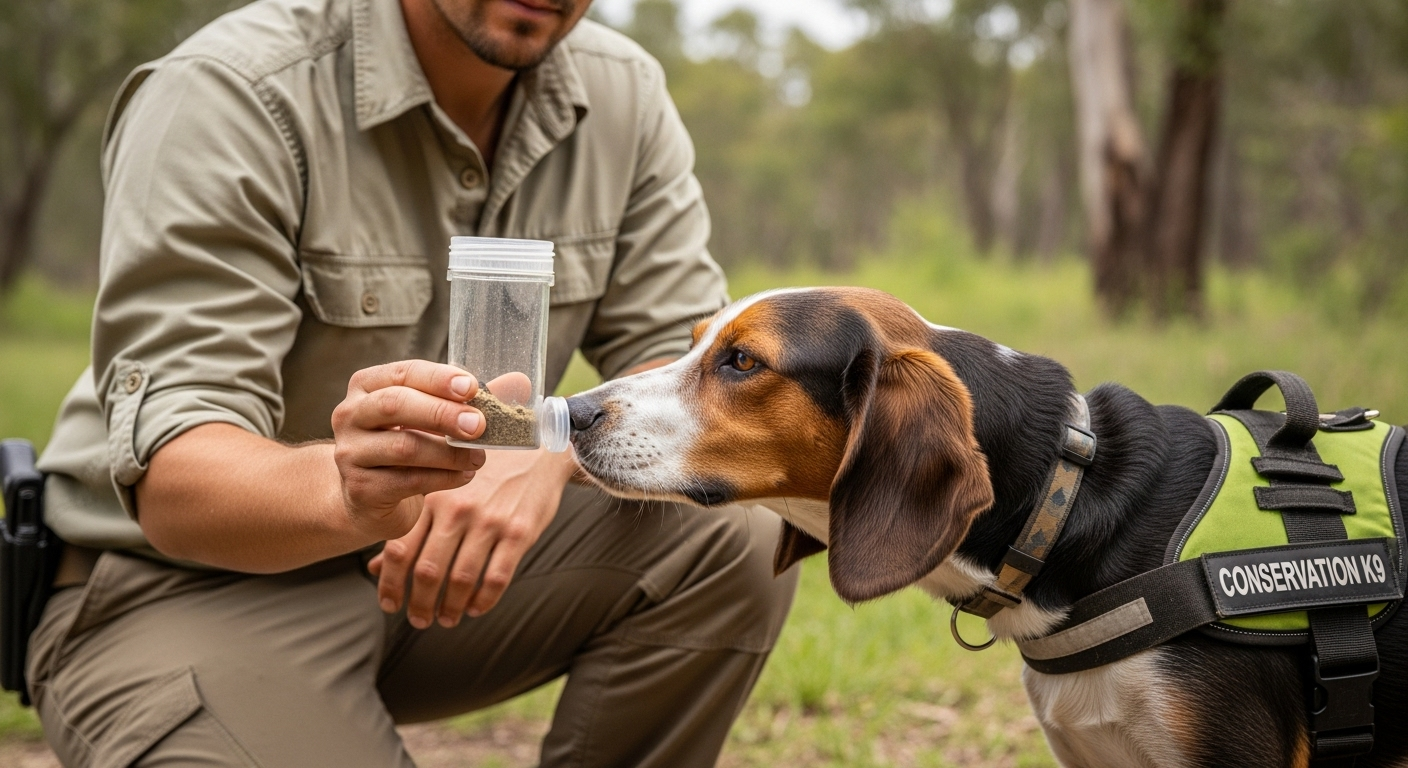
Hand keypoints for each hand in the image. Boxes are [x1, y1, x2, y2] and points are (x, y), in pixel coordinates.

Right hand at [330, 360, 487, 541]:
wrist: (367, 499)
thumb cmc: (406, 445)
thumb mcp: (430, 418)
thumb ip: (469, 400)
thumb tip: (519, 383)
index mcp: (367, 386)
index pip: (403, 373)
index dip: (438, 379)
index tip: (472, 387)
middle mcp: (350, 414)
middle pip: (396, 404)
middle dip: (442, 412)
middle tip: (479, 424)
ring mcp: (351, 453)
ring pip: (404, 447)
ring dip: (450, 452)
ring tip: (479, 457)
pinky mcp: (361, 489)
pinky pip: (408, 481)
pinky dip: (444, 478)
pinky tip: (465, 476)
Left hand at [367, 446, 576, 627]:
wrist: (537, 446)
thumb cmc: (483, 469)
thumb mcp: (442, 486)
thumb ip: (412, 524)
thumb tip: (376, 567)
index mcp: (432, 496)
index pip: (400, 550)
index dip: (391, 585)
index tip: (390, 605)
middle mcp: (458, 509)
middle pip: (428, 571)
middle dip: (420, 604)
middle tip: (419, 620)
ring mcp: (490, 521)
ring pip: (461, 579)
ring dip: (451, 607)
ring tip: (447, 619)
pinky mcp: (519, 532)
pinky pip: (497, 578)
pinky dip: (484, 600)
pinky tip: (476, 608)